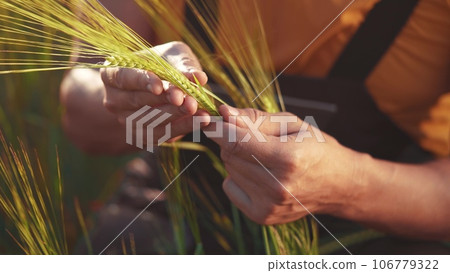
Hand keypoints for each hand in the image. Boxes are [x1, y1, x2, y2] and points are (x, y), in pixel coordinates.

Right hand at [100, 41, 209, 143]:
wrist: (165, 86)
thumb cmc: (166, 64)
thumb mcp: (174, 56)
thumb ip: (184, 65)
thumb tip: (198, 77)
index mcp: (113, 74)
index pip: (124, 78)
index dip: (141, 82)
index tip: (160, 86)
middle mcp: (114, 100)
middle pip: (138, 101)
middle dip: (165, 101)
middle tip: (187, 100)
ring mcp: (127, 121)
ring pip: (150, 121)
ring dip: (176, 116)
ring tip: (198, 110)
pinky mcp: (143, 136)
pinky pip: (162, 135)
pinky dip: (183, 128)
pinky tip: (201, 120)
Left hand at [207, 105, 361, 224]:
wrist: (340, 185)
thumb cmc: (317, 148)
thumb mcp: (292, 124)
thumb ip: (255, 119)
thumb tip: (223, 113)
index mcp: (287, 158)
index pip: (235, 142)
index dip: (219, 129)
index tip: (211, 120)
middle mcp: (276, 186)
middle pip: (229, 155)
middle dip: (233, 140)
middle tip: (254, 138)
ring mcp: (269, 205)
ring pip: (229, 169)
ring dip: (238, 158)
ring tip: (265, 157)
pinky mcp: (262, 216)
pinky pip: (230, 187)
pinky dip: (238, 176)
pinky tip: (260, 174)